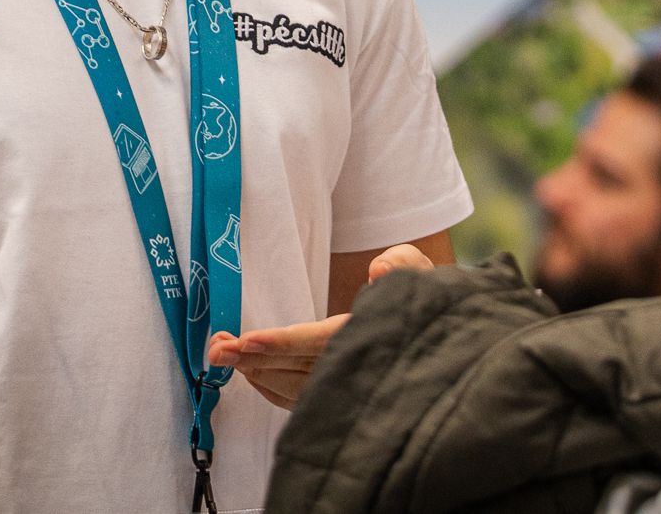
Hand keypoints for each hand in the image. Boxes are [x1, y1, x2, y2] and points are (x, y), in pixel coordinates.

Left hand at [205, 243, 436, 408]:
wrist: (445, 342)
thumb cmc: (429, 301)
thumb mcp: (423, 274)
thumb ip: (401, 264)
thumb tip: (378, 270)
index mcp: (370, 336)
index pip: (318, 342)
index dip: (281, 344)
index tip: (245, 342)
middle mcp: (355, 368)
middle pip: (295, 369)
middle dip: (252, 360)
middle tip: (215, 350)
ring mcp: (345, 386)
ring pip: (292, 388)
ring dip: (254, 372)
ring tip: (221, 353)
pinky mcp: (337, 392)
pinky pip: (297, 397)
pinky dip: (269, 385)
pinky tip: (248, 370)